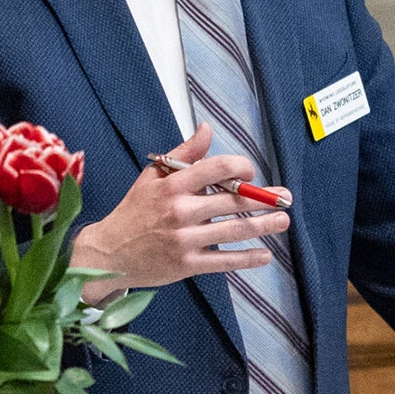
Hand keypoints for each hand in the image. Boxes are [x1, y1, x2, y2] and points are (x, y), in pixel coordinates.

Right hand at [71, 123, 291, 301]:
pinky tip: (265, 255)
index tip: (251, 173)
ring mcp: (184, 239)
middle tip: (286, 197)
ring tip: (283, 220)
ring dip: (264, 225)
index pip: (217, 168)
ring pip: (233, 231)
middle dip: (264, 198)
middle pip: (232, 201)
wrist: (108, 254)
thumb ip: (184, 153)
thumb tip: (207, 128)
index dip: (241, 168)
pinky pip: (223, 261)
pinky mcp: (186, 264)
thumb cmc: (134, 210)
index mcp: (173, 185)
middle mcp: (180, 211)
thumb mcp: (153, 175)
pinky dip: (247, 259)